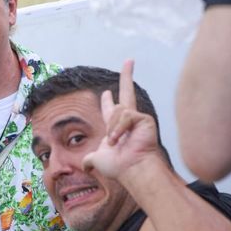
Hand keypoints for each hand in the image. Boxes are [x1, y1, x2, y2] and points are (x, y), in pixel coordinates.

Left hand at [82, 60, 159, 179]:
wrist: (132, 170)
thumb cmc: (118, 166)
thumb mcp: (97, 159)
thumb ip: (90, 159)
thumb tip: (86, 166)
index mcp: (116, 127)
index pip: (112, 109)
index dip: (108, 101)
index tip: (107, 92)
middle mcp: (127, 120)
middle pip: (127, 91)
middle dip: (127, 75)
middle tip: (130, 60)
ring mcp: (137, 118)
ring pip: (117, 111)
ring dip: (112, 129)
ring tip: (115, 143)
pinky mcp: (144, 119)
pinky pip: (125, 115)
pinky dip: (119, 128)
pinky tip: (120, 138)